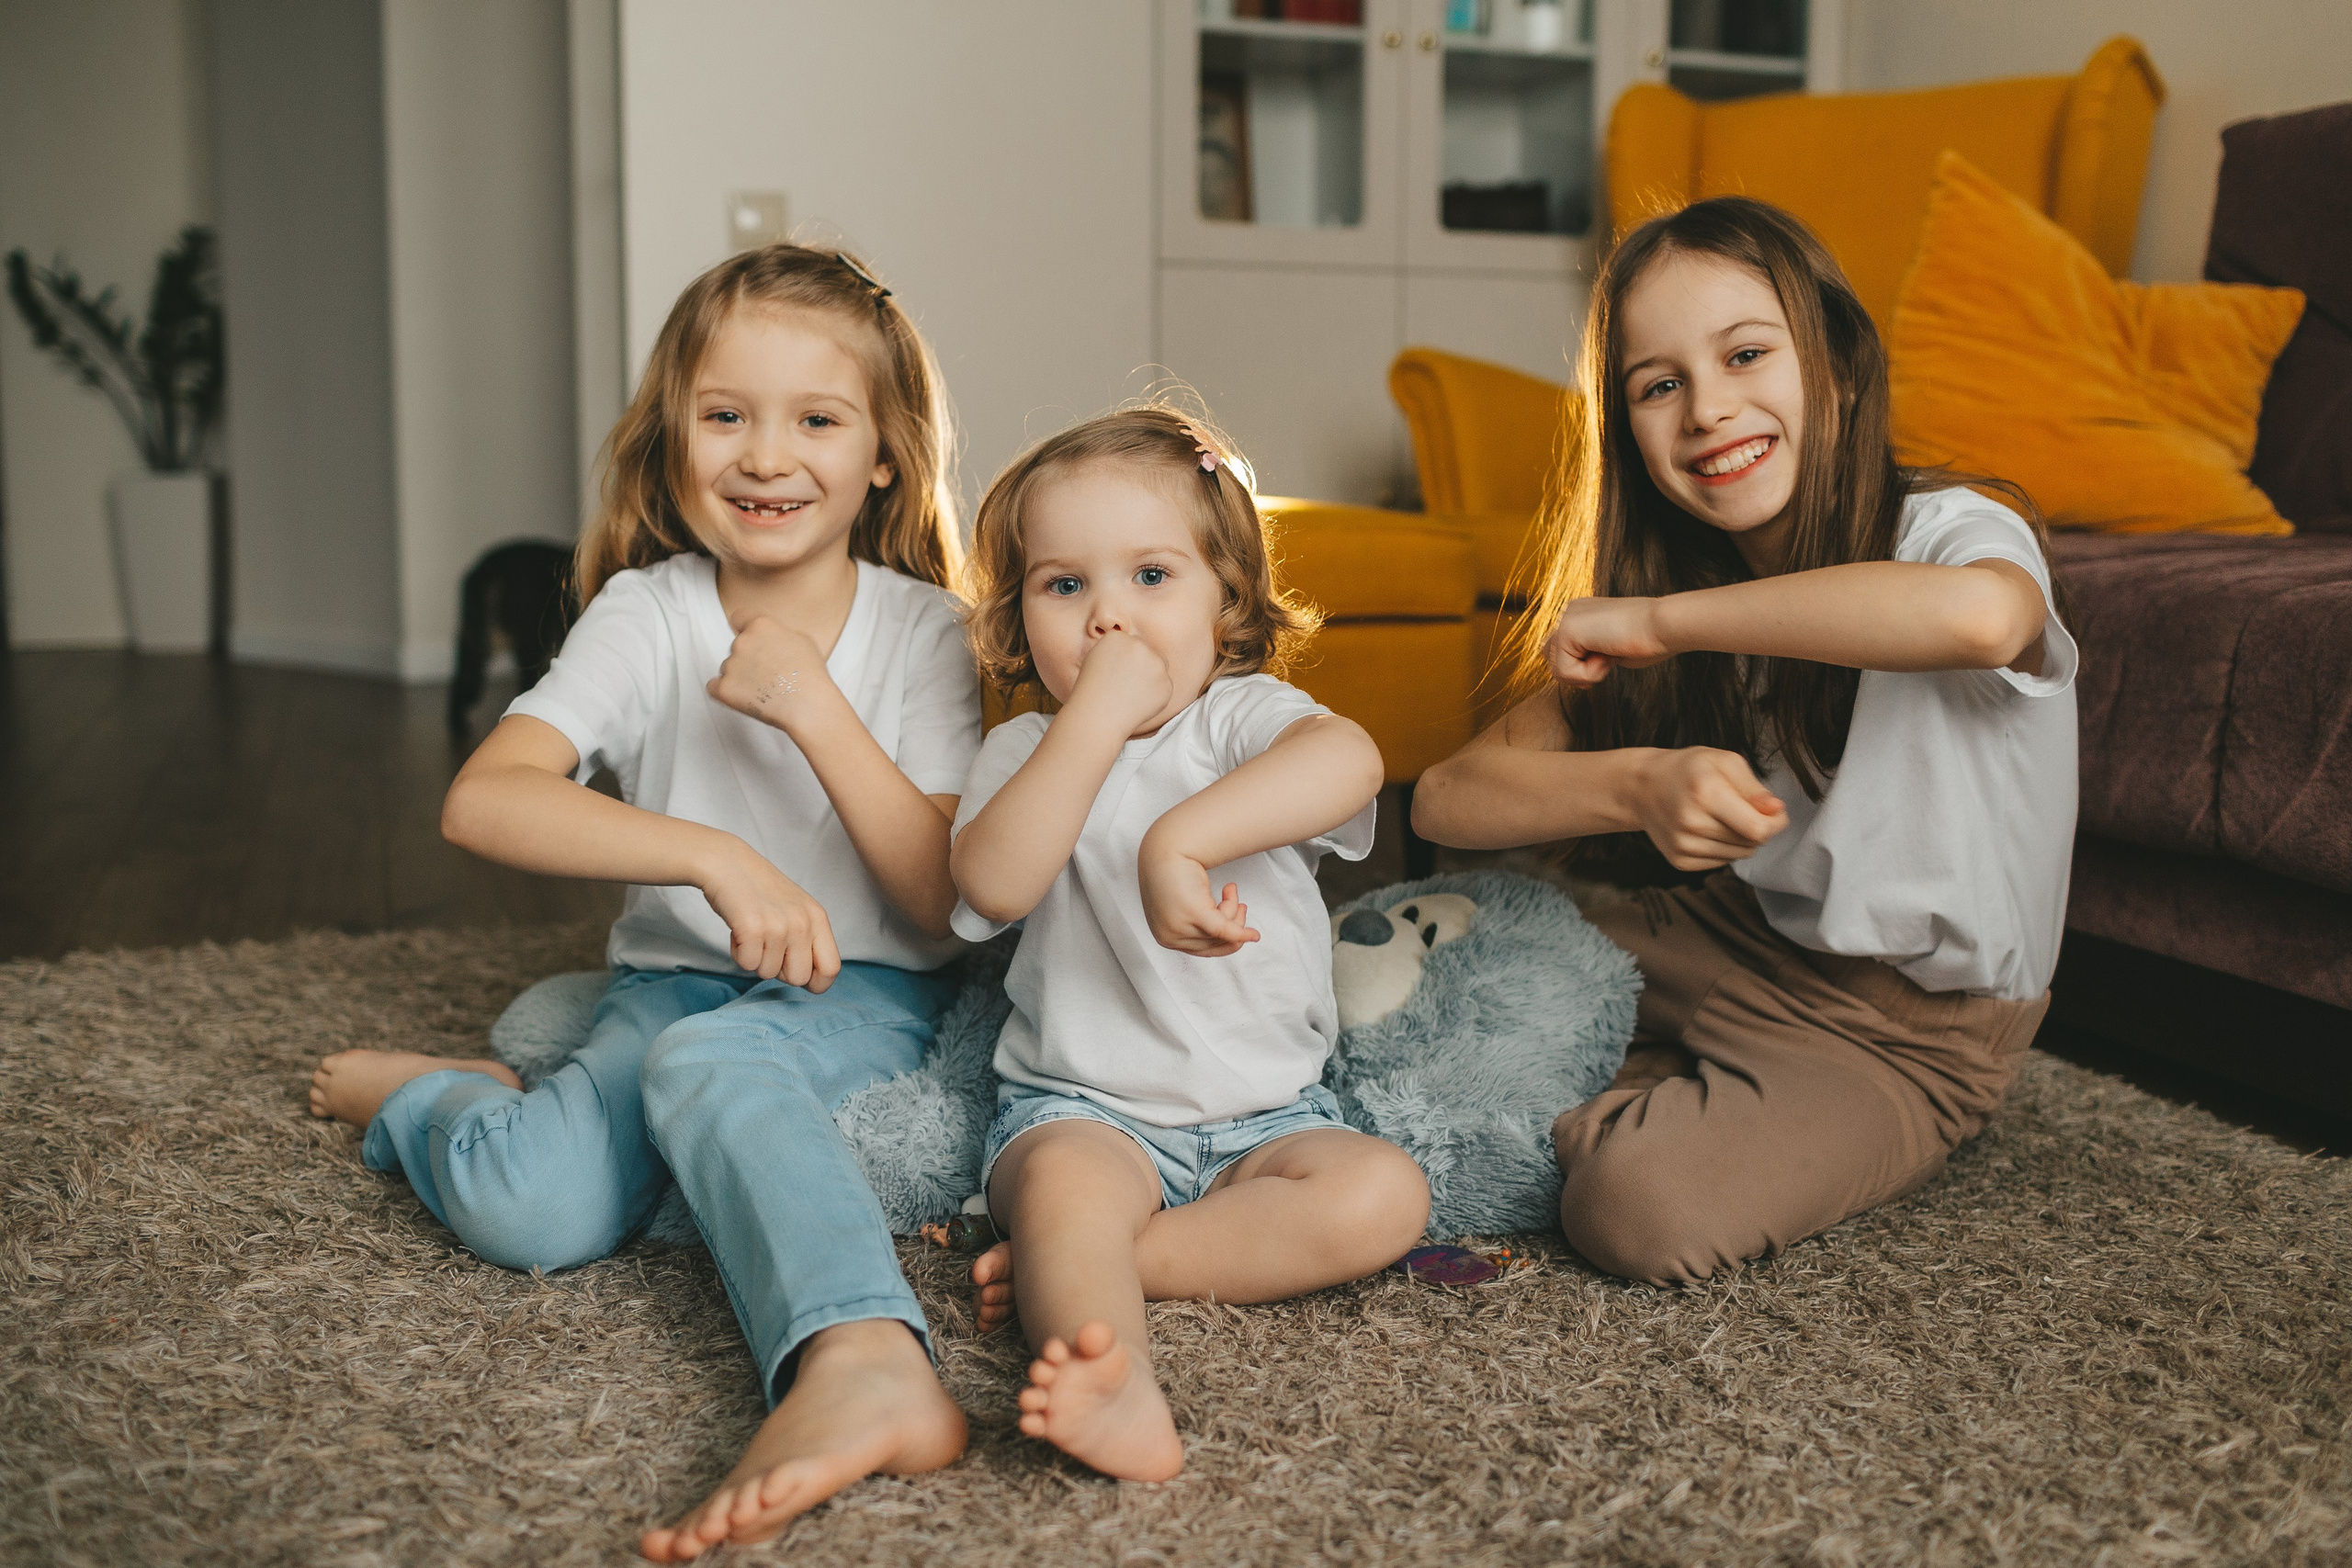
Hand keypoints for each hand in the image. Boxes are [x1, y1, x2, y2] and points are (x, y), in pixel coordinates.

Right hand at [699, 839, 840, 987]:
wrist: (727, 863)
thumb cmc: (760, 890)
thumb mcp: (797, 909)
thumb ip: (809, 938)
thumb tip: (811, 980)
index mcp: (818, 918)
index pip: (831, 968)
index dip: (815, 983)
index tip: (796, 975)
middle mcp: (803, 923)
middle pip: (798, 978)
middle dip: (778, 970)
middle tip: (766, 946)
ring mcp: (779, 926)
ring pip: (768, 973)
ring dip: (755, 958)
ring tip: (751, 931)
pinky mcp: (752, 928)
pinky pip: (746, 964)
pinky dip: (738, 953)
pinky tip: (738, 931)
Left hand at [707, 614, 833, 731]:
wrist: (808, 706)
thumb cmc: (810, 676)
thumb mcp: (802, 640)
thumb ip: (778, 633)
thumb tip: (770, 638)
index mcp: (761, 625)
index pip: (738, 618)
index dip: (744, 629)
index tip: (750, 640)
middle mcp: (742, 641)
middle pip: (737, 647)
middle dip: (749, 658)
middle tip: (770, 674)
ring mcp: (731, 665)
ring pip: (728, 668)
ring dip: (741, 677)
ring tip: (765, 690)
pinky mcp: (724, 688)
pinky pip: (714, 686)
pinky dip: (726, 691)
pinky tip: (744, 697)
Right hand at [1067, 630, 1174, 736]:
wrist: (1097, 717)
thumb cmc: (1092, 691)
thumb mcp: (1096, 658)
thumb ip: (1118, 649)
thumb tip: (1137, 649)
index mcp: (1118, 637)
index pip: (1131, 643)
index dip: (1124, 659)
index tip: (1115, 673)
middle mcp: (1139, 645)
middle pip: (1148, 652)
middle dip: (1141, 665)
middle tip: (1126, 685)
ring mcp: (1155, 664)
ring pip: (1159, 667)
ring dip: (1151, 677)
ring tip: (1131, 694)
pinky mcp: (1166, 684)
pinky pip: (1164, 686)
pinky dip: (1156, 694)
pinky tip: (1138, 702)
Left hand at [1138, 847, 1258, 957]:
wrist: (1166, 846)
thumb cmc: (1172, 871)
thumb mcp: (1182, 903)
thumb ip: (1195, 922)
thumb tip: (1226, 935)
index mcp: (1165, 936)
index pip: (1203, 949)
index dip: (1225, 939)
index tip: (1237, 922)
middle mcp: (1169, 936)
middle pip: (1216, 943)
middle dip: (1233, 922)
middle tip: (1239, 904)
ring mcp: (1179, 926)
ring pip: (1221, 933)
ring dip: (1232, 909)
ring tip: (1230, 888)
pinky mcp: (1192, 913)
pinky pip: (1224, 930)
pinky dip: (1242, 933)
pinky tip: (1254, 935)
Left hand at [1546, 597, 1669, 689]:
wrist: (1662, 625)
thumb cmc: (1647, 639)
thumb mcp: (1610, 649)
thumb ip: (1589, 655)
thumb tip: (1573, 675)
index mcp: (1580, 613)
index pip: (1559, 651)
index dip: (1578, 669)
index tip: (1605, 662)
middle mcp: (1569, 612)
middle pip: (1551, 661)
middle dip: (1576, 674)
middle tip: (1605, 663)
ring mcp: (1566, 618)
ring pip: (1557, 669)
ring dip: (1585, 674)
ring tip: (1609, 656)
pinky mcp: (1567, 629)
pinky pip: (1565, 672)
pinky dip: (1589, 674)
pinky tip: (1608, 655)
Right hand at [1628, 747, 1786, 870]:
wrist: (1643, 787)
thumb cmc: (1689, 770)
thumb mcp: (1724, 762)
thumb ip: (1754, 787)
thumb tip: (1777, 810)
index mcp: (1706, 793)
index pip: (1758, 829)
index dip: (1776, 823)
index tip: (1775, 811)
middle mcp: (1692, 823)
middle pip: (1751, 843)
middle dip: (1758, 827)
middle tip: (1743, 808)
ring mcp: (1683, 845)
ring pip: (1739, 855)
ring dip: (1741, 839)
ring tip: (1724, 817)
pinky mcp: (1680, 860)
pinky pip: (1722, 862)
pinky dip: (1724, 848)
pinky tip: (1709, 830)